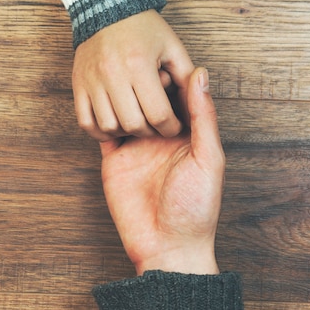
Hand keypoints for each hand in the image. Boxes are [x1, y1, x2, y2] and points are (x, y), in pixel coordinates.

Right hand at [72, 10, 194, 140]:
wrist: (107, 10)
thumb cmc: (143, 29)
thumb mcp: (172, 47)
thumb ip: (186, 77)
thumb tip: (196, 104)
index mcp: (139, 64)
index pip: (158, 114)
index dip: (171, 127)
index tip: (174, 125)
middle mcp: (113, 74)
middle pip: (133, 124)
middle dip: (149, 131)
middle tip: (155, 124)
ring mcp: (92, 81)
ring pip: (109, 126)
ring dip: (125, 131)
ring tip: (135, 123)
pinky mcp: (78, 86)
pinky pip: (86, 122)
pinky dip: (100, 130)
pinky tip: (114, 125)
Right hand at [100, 68, 223, 275]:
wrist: (167, 248)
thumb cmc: (196, 209)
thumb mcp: (208, 158)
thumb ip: (204, 117)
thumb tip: (200, 75)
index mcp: (187, 135)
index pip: (178, 96)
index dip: (172, 77)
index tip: (165, 62)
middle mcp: (161, 138)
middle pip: (149, 99)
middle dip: (143, 83)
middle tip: (138, 68)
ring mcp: (136, 148)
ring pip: (126, 110)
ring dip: (121, 95)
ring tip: (120, 83)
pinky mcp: (114, 161)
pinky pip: (105, 132)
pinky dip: (102, 118)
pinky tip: (102, 103)